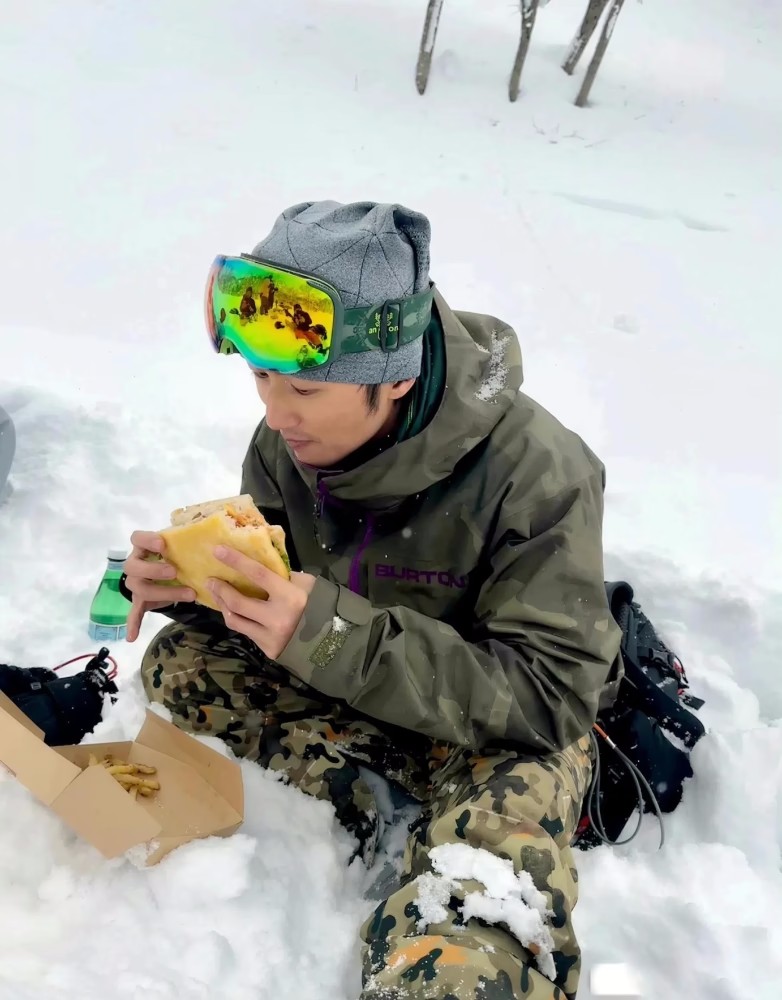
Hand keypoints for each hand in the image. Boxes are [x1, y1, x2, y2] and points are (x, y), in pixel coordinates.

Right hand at [123, 530, 195, 641]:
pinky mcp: (140, 600)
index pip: (136, 538)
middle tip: (174, 572)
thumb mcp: (180, 546)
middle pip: (133, 567)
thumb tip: (217, 536)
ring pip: (140, 588)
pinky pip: (134, 612)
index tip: (162, 544)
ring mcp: (137, 583)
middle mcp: (136, 564)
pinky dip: (134, 623)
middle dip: (153, 569)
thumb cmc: (176, 555)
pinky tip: (133, 636)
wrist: (169, 572)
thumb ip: (189, 541)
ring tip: (190, 595)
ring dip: (164, 593)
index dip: (147, 540)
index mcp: (144, 547)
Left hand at [208, 545, 315, 659]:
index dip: (236, 561)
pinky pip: (245, 631)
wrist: (330, 640)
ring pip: (235, 620)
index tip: (218, 551)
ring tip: (217, 594)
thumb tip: (260, 561)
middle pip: (238, 602)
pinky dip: (236, 619)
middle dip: (221, 589)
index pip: (258, 574)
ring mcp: (270, 636)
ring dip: (223, 606)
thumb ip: (283, 575)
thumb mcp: (306, 584)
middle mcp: (277, 618)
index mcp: (290, 597)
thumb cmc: (318, 605)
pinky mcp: (267, 649)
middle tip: (211, 580)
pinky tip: (232, 610)